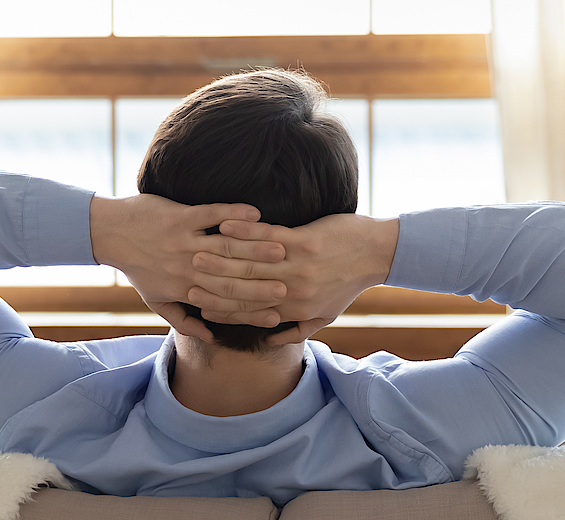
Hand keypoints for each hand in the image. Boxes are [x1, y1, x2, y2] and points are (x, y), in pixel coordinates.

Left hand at [88, 195, 287, 335]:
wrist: (109, 233)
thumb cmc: (136, 267)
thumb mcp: (155, 301)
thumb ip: (184, 321)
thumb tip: (211, 337)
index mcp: (183, 291)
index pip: (225, 303)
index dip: (252, 308)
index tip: (279, 311)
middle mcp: (186, 268)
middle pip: (231, 277)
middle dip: (263, 280)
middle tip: (292, 282)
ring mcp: (183, 241)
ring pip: (226, 247)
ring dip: (256, 247)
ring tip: (283, 249)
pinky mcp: (180, 216)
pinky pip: (211, 214)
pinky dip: (234, 214)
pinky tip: (256, 214)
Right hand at [190, 214, 398, 333]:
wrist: (376, 253)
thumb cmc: (348, 283)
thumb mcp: (325, 314)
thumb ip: (296, 330)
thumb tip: (269, 340)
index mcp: (295, 311)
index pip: (248, 313)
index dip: (220, 309)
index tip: (197, 302)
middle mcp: (294, 292)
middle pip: (244, 290)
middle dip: (212, 284)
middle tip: (187, 276)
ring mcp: (299, 267)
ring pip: (250, 264)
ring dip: (221, 256)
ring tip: (197, 250)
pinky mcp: (304, 242)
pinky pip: (266, 237)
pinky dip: (244, 231)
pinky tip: (224, 225)